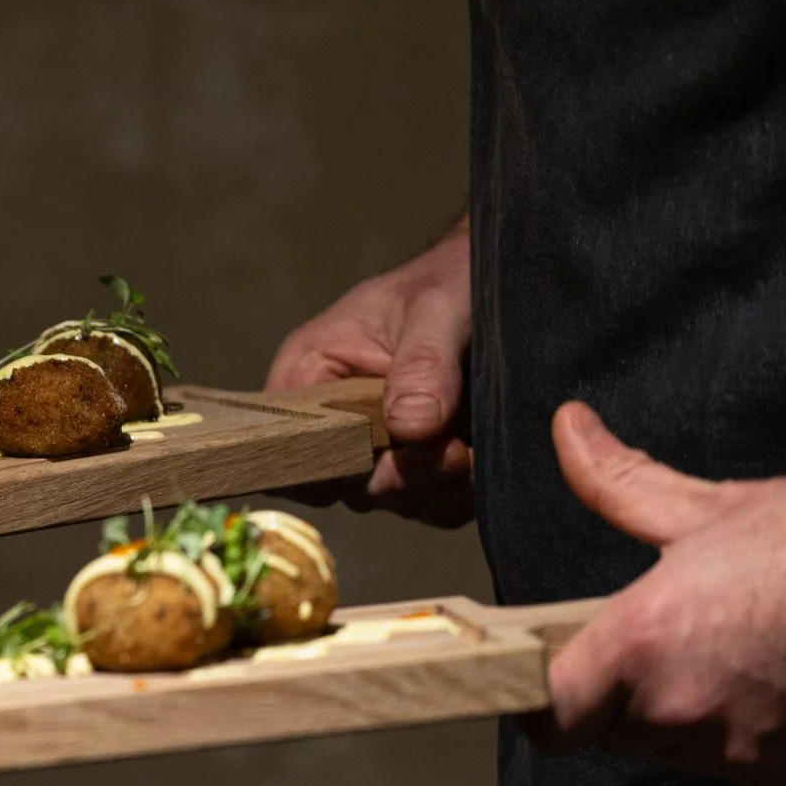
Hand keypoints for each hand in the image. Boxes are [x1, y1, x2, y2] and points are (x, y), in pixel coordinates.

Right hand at [265, 219, 473, 524]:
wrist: (493, 282)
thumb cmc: (451, 279)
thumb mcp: (439, 307)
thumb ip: (423, 363)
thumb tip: (409, 428)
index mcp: (308, 373)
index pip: (291, 447)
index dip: (337, 464)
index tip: (399, 448)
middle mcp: (331, 420)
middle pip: (347, 485)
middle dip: (407, 475)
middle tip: (457, 447)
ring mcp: (373, 449)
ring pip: (393, 500)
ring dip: (440, 486)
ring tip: (475, 443)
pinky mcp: (413, 467)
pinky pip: (430, 506)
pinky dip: (460, 491)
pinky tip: (481, 454)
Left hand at [531, 403, 785, 785]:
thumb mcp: (702, 504)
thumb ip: (616, 479)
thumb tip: (567, 428)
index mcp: (643, 643)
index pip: (549, 718)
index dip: (536, 704)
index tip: (542, 682)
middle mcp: (682, 712)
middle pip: (610, 730)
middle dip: (619, 694)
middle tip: (659, 641)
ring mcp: (737, 754)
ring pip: (672, 750)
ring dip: (681, 716)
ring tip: (730, 650)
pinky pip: (733, 766)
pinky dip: (740, 737)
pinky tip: (777, 682)